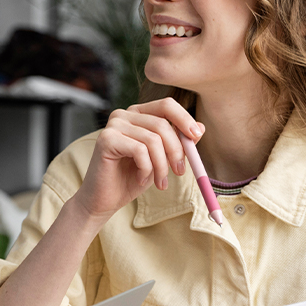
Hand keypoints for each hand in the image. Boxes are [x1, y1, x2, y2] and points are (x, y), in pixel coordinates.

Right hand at [70, 98, 202, 222]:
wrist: (105, 200)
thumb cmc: (133, 178)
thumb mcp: (162, 159)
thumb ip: (178, 142)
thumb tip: (201, 128)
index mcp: (138, 114)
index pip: (166, 105)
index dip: (184, 119)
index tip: (196, 137)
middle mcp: (124, 114)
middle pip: (162, 124)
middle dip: (176, 150)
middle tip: (180, 172)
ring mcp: (113, 125)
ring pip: (153, 140)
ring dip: (162, 166)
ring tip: (160, 183)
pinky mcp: (106, 139)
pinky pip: (140, 151)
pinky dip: (147, 169)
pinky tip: (141, 180)